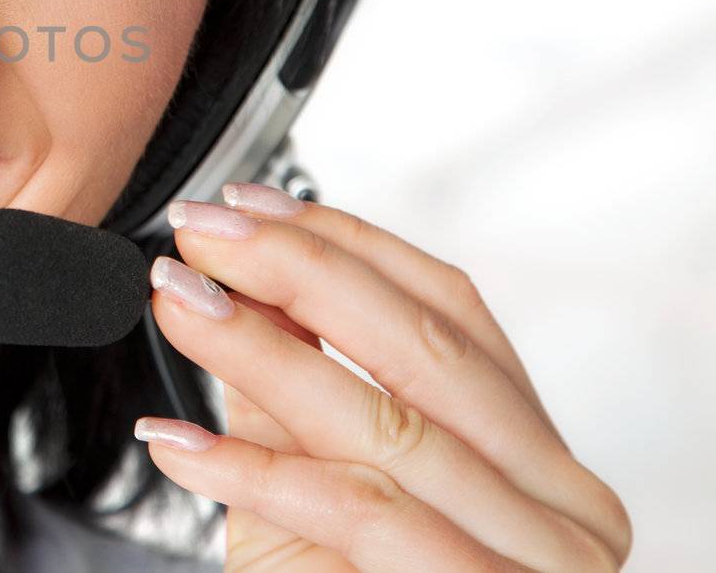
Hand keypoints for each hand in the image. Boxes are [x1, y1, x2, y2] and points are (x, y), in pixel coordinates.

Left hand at [133, 183, 631, 571]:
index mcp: (541, 463)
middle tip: (198, 234)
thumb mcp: (322, 508)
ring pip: (385, 423)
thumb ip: (292, 404)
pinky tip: (175, 440)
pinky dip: (256, 469)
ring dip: (261, 351)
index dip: (345, 245)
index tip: (247, 204)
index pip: (453, 313)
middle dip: (298, 273)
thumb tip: (227, 291)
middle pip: (424, 350)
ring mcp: (539, 566)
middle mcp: (565, 508)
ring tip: (176, 305)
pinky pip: (362, 516)